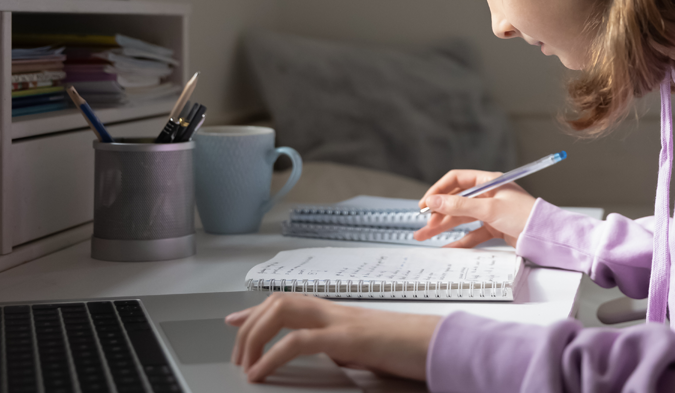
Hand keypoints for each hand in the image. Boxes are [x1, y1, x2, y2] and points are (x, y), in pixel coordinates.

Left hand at [227, 294, 439, 381]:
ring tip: (245, 363)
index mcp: (339, 314)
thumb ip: (344, 349)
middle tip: (237, 355)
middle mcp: (335, 311)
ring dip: (255, 337)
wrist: (439, 345)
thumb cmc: (409, 350)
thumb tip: (330, 357)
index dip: (256, 311)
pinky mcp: (347, 337)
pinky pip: (298, 341)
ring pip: (282, 311)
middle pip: (278, 302)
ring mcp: (340, 321)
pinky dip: (272, 356)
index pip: (289, 302)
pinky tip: (261, 373)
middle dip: (249, 326)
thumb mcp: (367, 351)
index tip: (234, 321)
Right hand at [413, 169, 537, 246]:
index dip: (438, 190)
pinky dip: (460, 239)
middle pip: (456, 201)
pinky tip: (447, 246)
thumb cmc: (525, 216)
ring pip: (461, 218)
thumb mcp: (489, 209)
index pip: (457, 180)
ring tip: (425, 236)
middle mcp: (488, 194)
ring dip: (444, 227)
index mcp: (489, 181)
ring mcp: (491, 211)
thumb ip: (459, 206)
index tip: (425, 204)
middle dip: (438, 213)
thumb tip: (434, 201)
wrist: (545, 236)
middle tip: (422, 226)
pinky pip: (472, 232)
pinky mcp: (494, 227)